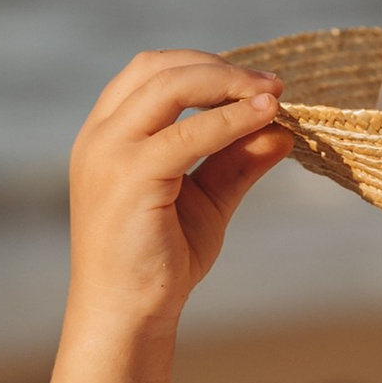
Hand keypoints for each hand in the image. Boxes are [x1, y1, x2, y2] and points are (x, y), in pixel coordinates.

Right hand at [64, 50, 290, 339]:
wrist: (126, 317)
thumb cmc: (158, 263)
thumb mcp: (205, 201)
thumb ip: (235, 162)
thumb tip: (281, 129)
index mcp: (106, 134)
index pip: (150, 71)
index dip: (204, 65)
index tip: (255, 83)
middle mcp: (100, 136)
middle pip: (159, 68)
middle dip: (221, 68)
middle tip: (273, 84)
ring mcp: (109, 153)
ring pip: (171, 86)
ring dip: (228, 83)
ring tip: (273, 95)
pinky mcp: (130, 177)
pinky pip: (188, 133)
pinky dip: (231, 120)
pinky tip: (265, 120)